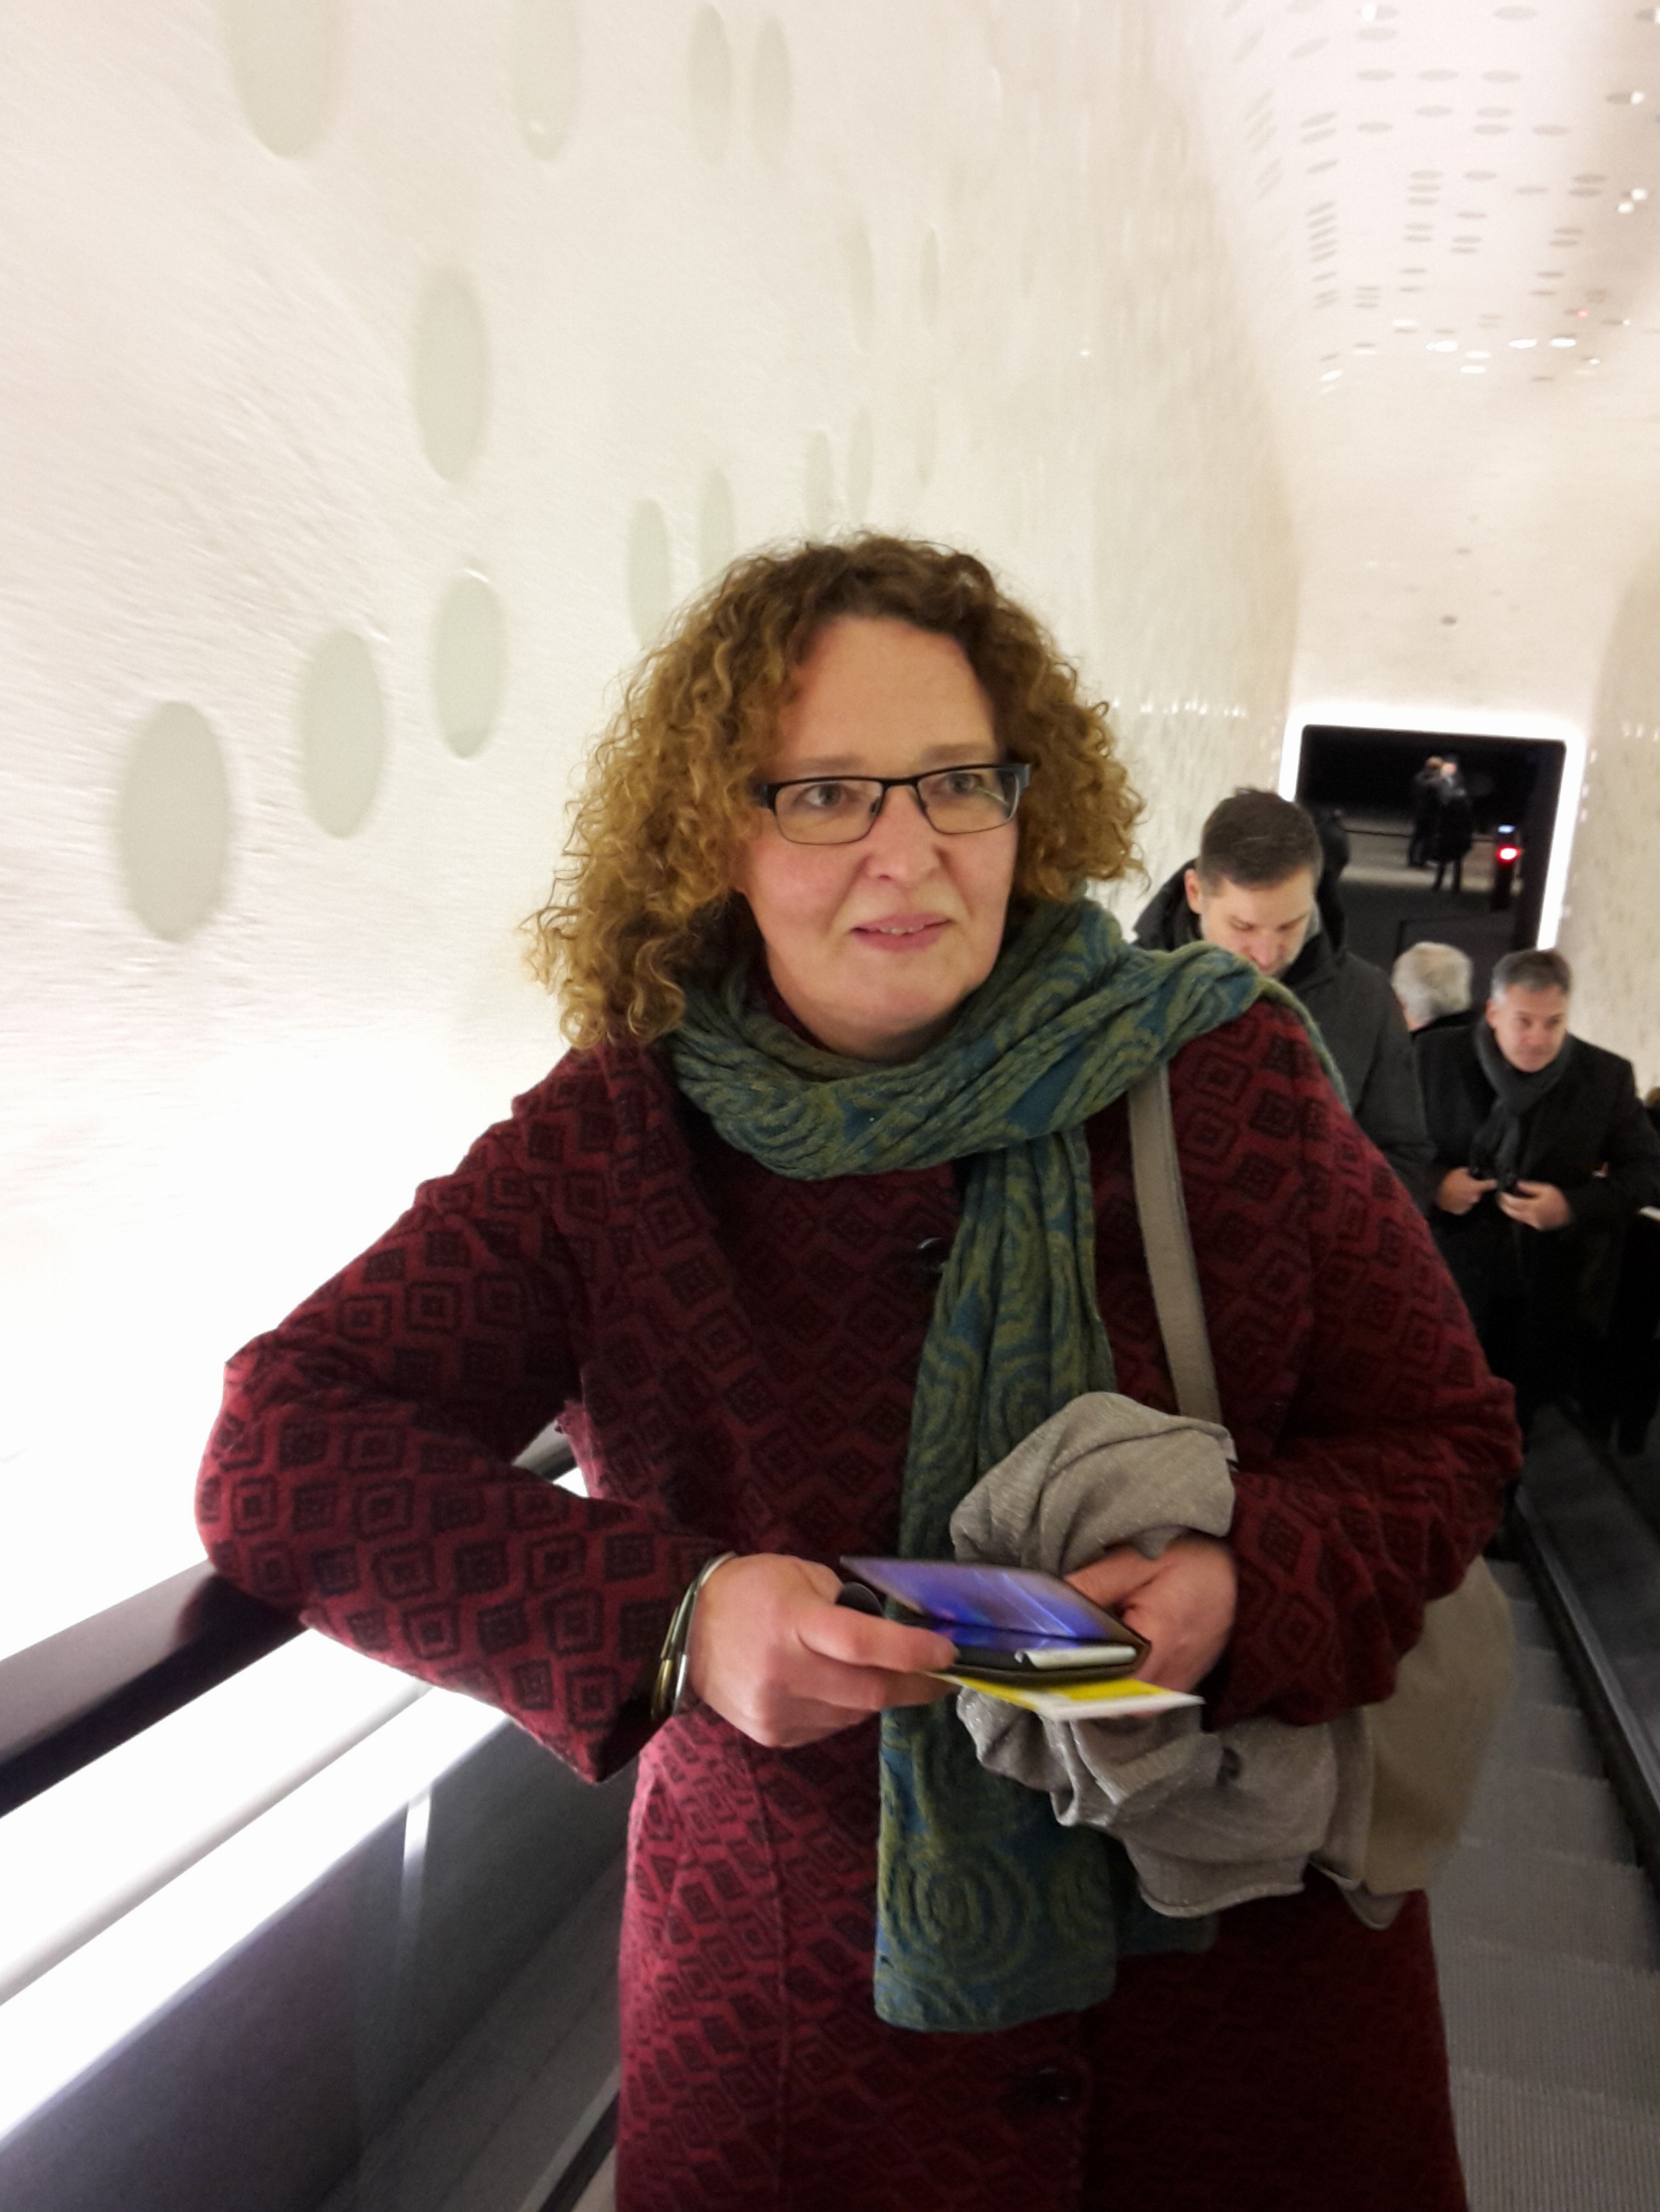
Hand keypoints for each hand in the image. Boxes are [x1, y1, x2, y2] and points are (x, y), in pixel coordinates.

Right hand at [685, 1553, 956, 1748]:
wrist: (682, 1630)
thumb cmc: (750, 1591)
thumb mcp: (800, 1575)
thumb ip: (846, 1606)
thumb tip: (891, 1638)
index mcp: (792, 1623)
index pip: (861, 1644)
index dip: (910, 1651)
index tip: (949, 1653)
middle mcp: (784, 1673)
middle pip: (869, 1691)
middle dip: (915, 1685)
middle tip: (942, 1676)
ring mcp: (777, 1710)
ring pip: (854, 1714)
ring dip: (877, 1695)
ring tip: (874, 1671)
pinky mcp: (773, 1735)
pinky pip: (829, 1726)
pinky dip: (845, 1708)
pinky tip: (832, 1686)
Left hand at [1063, 1534, 1236, 1692]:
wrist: (1242, 1568)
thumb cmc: (1191, 1558)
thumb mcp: (1136, 1560)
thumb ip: (1093, 1585)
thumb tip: (1051, 1608)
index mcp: (1158, 1643)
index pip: (1105, 1685)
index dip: (1071, 1675)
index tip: (1046, 1663)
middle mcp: (1172, 1676)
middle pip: (1113, 1700)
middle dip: (1083, 1682)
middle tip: (1059, 1654)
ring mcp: (1182, 1683)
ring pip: (1128, 1704)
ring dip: (1104, 1684)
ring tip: (1083, 1654)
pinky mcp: (1186, 1681)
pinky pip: (1146, 1698)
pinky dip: (1125, 1683)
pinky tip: (1110, 1658)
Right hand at [1437, 1167, 1496, 1215]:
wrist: (1435, 1189)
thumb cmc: (1448, 1179)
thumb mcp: (1461, 1171)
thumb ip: (1471, 1174)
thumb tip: (1476, 1174)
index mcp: (1476, 1187)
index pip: (1491, 1185)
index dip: (1492, 1183)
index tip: (1494, 1182)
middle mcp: (1474, 1198)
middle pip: (1479, 1194)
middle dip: (1475, 1190)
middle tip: (1466, 1186)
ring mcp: (1467, 1205)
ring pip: (1471, 1201)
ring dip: (1468, 1197)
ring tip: (1459, 1192)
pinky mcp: (1460, 1211)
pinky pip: (1464, 1206)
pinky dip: (1462, 1203)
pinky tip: (1456, 1198)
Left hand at [1497, 1179, 1571, 1230]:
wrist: (1572, 1213)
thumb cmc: (1560, 1199)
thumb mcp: (1546, 1189)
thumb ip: (1530, 1187)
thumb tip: (1518, 1184)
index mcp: (1532, 1207)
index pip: (1512, 1203)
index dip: (1505, 1198)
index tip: (1501, 1193)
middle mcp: (1531, 1217)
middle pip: (1511, 1213)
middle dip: (1504, 1206)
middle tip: (1501, 1199)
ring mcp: (1534, 1223)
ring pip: (1517, 1218)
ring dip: (1511, 1211)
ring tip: (1508, 1203)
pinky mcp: (1538, 1227)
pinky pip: (1524, 1221)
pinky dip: (1519, 1215)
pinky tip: (1520, 1209)